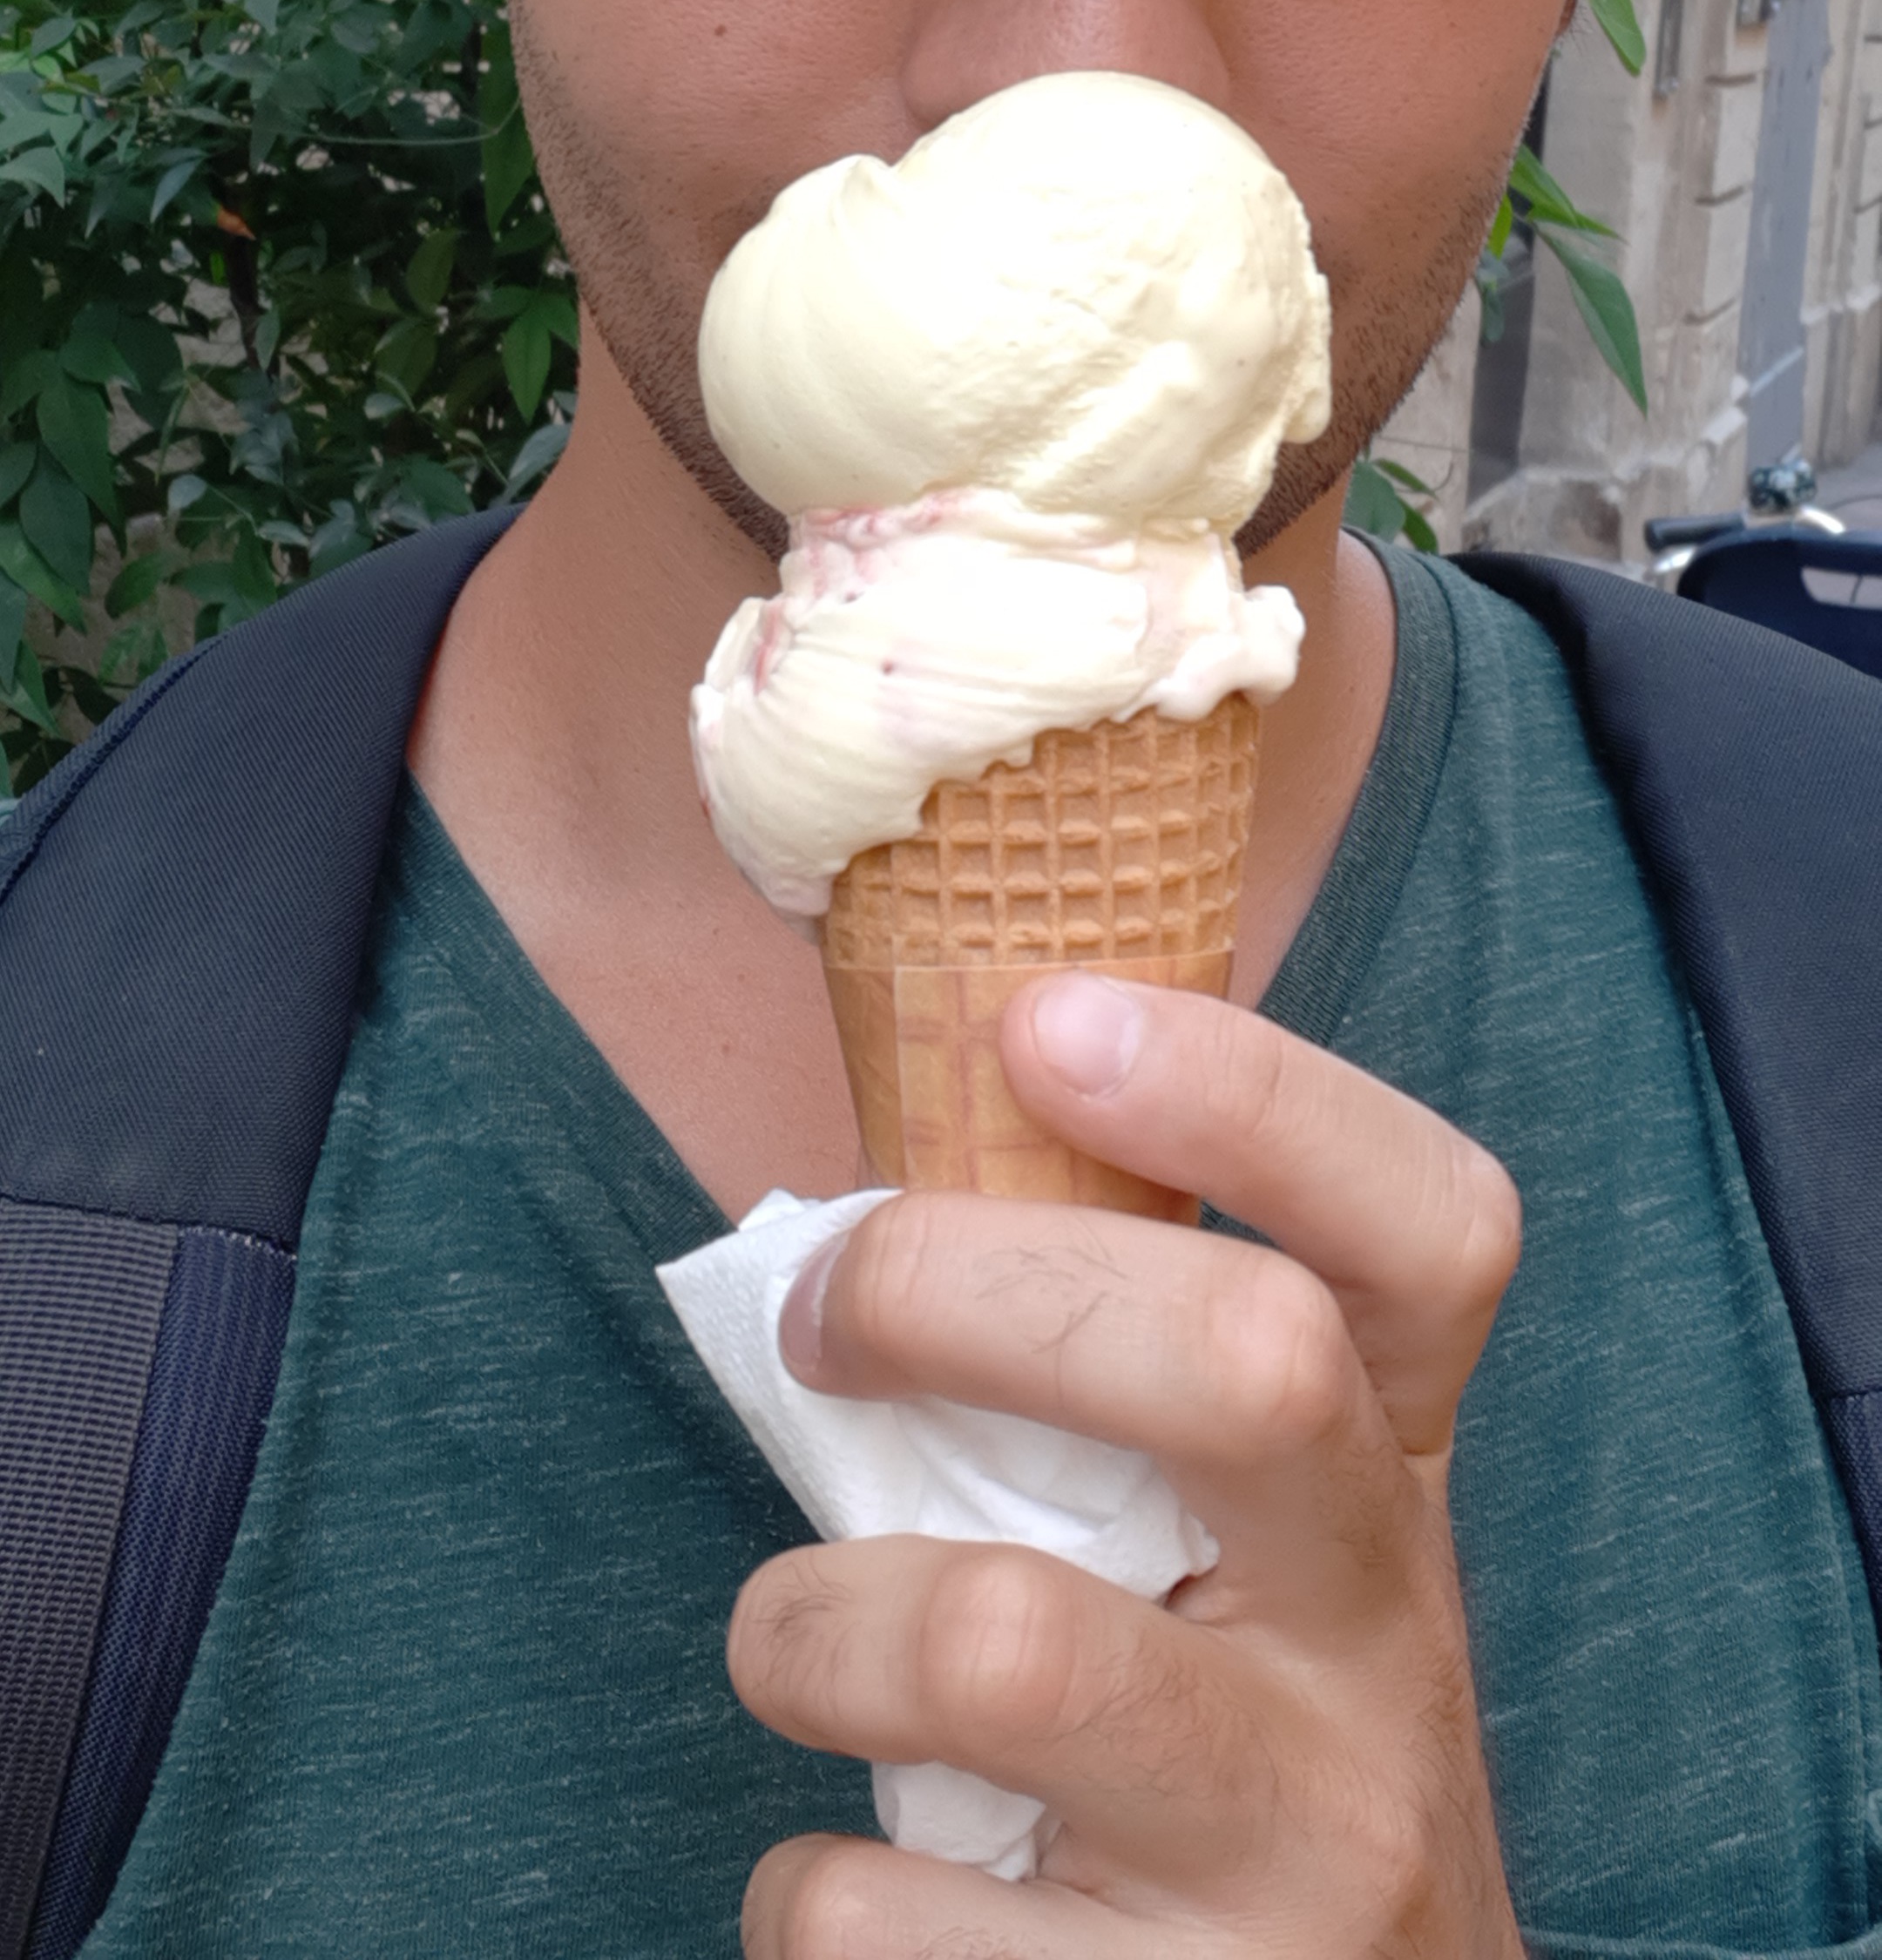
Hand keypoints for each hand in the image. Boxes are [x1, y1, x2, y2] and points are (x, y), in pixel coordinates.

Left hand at [730, 971, 1525, 1958]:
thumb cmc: (1213, 1742)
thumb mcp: (1223, 1552)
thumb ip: (1105, 1394)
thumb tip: (860, 1227)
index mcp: (1387, 1480)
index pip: (1427, 1229)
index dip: (1254, 1094)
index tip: (1043, 1020)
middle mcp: (1388, 1646)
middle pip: (1240, 1362)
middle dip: (958, 1283)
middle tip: (818, 1313)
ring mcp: (1304, 1848)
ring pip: (994, 1641)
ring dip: (808, 1623)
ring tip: (801, 1644)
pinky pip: (873, 1909)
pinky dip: (807, 1886)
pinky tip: (881, 1888)